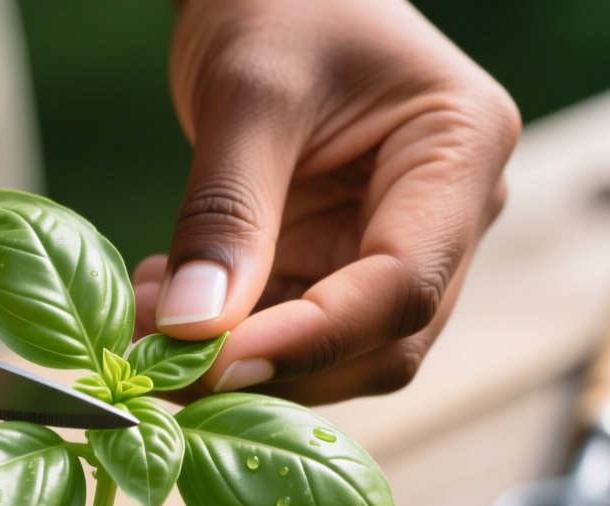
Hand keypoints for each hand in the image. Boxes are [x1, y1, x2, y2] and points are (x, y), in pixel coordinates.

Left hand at [134, 0, 518, 404]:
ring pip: (340, 353)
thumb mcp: (248, 93)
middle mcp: (453, 213)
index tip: (216, 362)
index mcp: (461, 151)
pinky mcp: (346, 260)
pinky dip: (231, 335)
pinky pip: (297, 328)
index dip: (312, 340)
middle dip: (273, 365)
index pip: (402, 285)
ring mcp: (401, 243)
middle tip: (163, 359)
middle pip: (382, 340)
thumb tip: (192, 330)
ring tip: (149, 322)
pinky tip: (166, 306)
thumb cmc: (281, 0)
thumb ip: (225, 214)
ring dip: (242, 358)